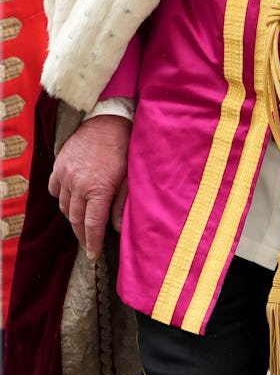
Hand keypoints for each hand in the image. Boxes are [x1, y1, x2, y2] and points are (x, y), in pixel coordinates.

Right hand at [48, 114, 130, 259]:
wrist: (109, 120)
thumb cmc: (125, 148)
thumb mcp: (130, 177)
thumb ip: (122, 203)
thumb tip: (115, 227)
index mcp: (98, 189)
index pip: (92, 225)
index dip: (92, 242)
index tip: (93, 255)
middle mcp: (78, 184)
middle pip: (75, 219)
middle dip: (82, 235)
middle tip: (89, 244)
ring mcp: (66, 174)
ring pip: (63, 206)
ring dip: (72, 218)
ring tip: (81, 224)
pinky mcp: (59, 165)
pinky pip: (54, 188)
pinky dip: (61, 198)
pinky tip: (70, 201)